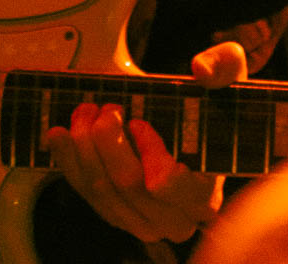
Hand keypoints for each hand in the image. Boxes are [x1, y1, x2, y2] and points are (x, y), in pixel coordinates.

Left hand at [45, 40, 247, 246]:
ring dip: (85, 147)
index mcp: (204, 194)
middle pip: (130, 186)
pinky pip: (84, 193)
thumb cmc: (206, 111)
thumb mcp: (228, 80)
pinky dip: (67, 161)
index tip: (139, 121)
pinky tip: (59, 134)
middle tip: (108, 108)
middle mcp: (173, 219)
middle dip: (109, 142)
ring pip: (102, 191)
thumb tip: (202, 68)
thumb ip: (225, 66)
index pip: (171, 187)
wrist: (185, 131)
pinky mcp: (113, 213)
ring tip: (86, 112)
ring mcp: (139, 221)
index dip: (151, 153)